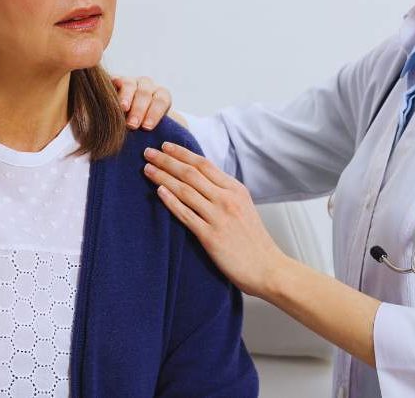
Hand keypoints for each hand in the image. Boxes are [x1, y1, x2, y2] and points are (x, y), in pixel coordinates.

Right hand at [112, 76, 172, 129]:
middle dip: (140, 109)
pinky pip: (114, 80)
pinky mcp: (114, 81)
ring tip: (122, 109)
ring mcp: (130, 82)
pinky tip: (109, 95)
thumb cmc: (144, 131)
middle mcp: (146, 87)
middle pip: (145, 92)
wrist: (126, 123)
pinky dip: (113, 86)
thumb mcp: (155, 132)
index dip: (155, 113)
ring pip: (130, 84)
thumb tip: (167, 145)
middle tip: (133, 124)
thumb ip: (162, 134)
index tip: (147, 127)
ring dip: (127, 97)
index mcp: (160, 97)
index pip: (162, 100)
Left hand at [143, 142, 288, 298]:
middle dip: (167, 160)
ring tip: (147, 169)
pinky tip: (158, 191)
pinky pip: (186, 214)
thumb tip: (201, 179)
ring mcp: (219, 217)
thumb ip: (225, 192)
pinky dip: (171, 201)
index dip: (182, 153)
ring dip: (163, 177)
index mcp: (236, 189)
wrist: (267, 268)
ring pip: (185, 190)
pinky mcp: (210, 236)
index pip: (204, 164)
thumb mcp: (244, 207)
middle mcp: (227, 199)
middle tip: (148, 152)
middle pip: (191, 173)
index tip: (165, 146)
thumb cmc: (254, 240)